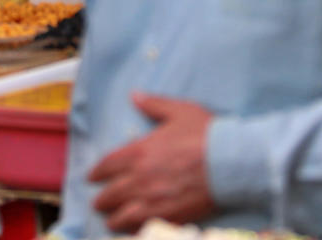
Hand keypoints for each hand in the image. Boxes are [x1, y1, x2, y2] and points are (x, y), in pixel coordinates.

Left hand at [89, 93, 214, 232]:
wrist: (230, 162)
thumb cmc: (206, 134)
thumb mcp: (178, 111)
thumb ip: (154, 104)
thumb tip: (135, 95)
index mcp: (139, 152)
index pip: (107, 165)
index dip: (96, 173)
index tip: (91, 177)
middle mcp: (140, 179)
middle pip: (110, 195)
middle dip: (101, 200)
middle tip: (99, 203)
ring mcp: (153, 201)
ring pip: (122, 216)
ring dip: (113, 219)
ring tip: (111, 221)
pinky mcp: (169, 217)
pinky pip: (142, 228)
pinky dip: (134, 229)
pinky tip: (133, 229)